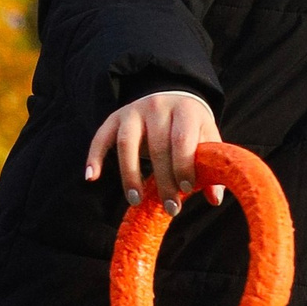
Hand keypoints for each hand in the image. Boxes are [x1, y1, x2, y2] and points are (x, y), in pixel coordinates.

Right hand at [85, 91, 222, 210]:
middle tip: (170, 209)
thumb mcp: (206, 138)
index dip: (183, 166)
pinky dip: (94, 156)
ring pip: (126, 143)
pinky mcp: (115, 117)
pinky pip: (100, 137)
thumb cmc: (190, 126)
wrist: (170, 96)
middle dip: (163, 181)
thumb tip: (214, 199)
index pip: (182, 139)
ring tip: (135, 200)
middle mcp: (158, 106)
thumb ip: (210, 165)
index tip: (186, 190)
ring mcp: (133, 111)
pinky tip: (92, 178)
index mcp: (185, 110)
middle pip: (157, 146)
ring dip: (130, 175)